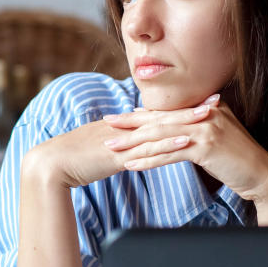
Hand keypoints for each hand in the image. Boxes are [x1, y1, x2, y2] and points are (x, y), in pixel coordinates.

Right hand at [23, 115, 195, 189]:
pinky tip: (188, 141)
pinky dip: (168, 143)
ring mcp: (122, 140)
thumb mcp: (99, 150)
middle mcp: (124, 128)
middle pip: (163, 115)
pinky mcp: (118, 155)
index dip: (180, 108)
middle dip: (191, 108)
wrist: (49, 165)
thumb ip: (118, 148)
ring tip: (212, 116)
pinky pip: (148, 148)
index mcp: (121, 126)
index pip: (156, 114)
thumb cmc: (72, 161)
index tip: (203, 102)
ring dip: (186, 121)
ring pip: (159, 128)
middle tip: (218, 100)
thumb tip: (133, 151)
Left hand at [101, 95, 267, 212]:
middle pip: (159, 120)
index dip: (140, 115)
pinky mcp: (206, 147)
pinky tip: (132, 164)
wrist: (263, 176)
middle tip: (107, 126)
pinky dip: (149, 160)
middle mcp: (204, 114)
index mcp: (205, 108)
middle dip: (130, 125)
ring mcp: (206, 129)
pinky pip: (170, 154)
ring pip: (161, 136)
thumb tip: (171, 128)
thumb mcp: (217, 137)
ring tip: (112, 149)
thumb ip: (196, 128)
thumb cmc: (238, 160)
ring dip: (134, 144)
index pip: (167, 112)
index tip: (118, 117)